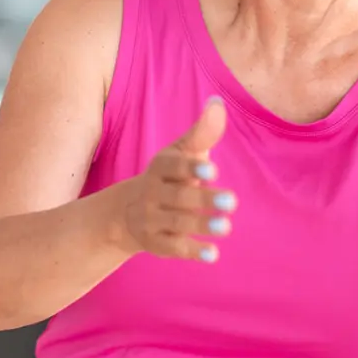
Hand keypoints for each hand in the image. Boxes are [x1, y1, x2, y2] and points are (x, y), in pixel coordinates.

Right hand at [119, 97, 236, 262]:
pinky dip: (193, 251)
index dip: (191, 168)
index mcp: (160, 168)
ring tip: (227, 226)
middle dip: (204, 199)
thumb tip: (217, 103)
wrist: (125, 213)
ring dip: (202, 225)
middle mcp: (153, 194)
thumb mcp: (181, 153)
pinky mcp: (157, 243)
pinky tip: (213, 254)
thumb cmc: (167, 176)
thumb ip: (202, 133)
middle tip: (231, 201)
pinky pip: (174, 248)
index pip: (173, 167)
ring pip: (177, 223)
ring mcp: (153, 220)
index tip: (213, 170)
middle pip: (178, 197)